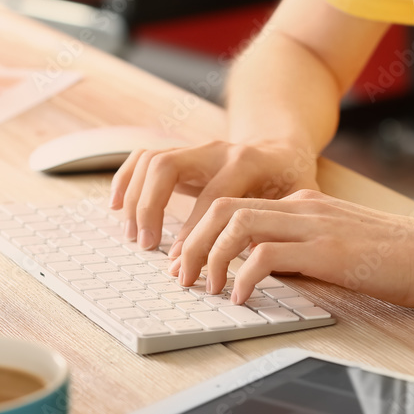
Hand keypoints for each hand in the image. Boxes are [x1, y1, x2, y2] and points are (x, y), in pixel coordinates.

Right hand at [109, 140, 319, 255]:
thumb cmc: (291, 181)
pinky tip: (116, 207)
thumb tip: (252, 263)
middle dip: (150, 208)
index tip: (184, 265)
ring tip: (134, 234)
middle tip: (147, 246)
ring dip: (134, 198)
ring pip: (150, 161)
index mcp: (247, 162)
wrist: (282, 149)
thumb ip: (275, 226)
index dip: (193, 234)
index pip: (210, 199)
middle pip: (167, 167)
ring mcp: (195, 148)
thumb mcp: (297, 201)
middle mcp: (216, 149)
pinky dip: (125, 180)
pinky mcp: (181, 153)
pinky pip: (142, 158)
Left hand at [172, 190, 413, 308]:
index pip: (235, 206)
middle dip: (193, 242)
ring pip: (237, 225)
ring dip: (211, 257)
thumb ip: (298, 253)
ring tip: (205, 287)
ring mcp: (314, 224)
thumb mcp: (335, 249)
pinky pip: (266, 254)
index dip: (202, 234)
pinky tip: (243, 298)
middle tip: (181, 275)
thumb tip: (261, 273)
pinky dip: (244, 275)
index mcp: (302, 203)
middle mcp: (302, 206)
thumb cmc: (394, 259)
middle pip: (224, 209)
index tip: (188, 263)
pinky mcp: (326, 250)